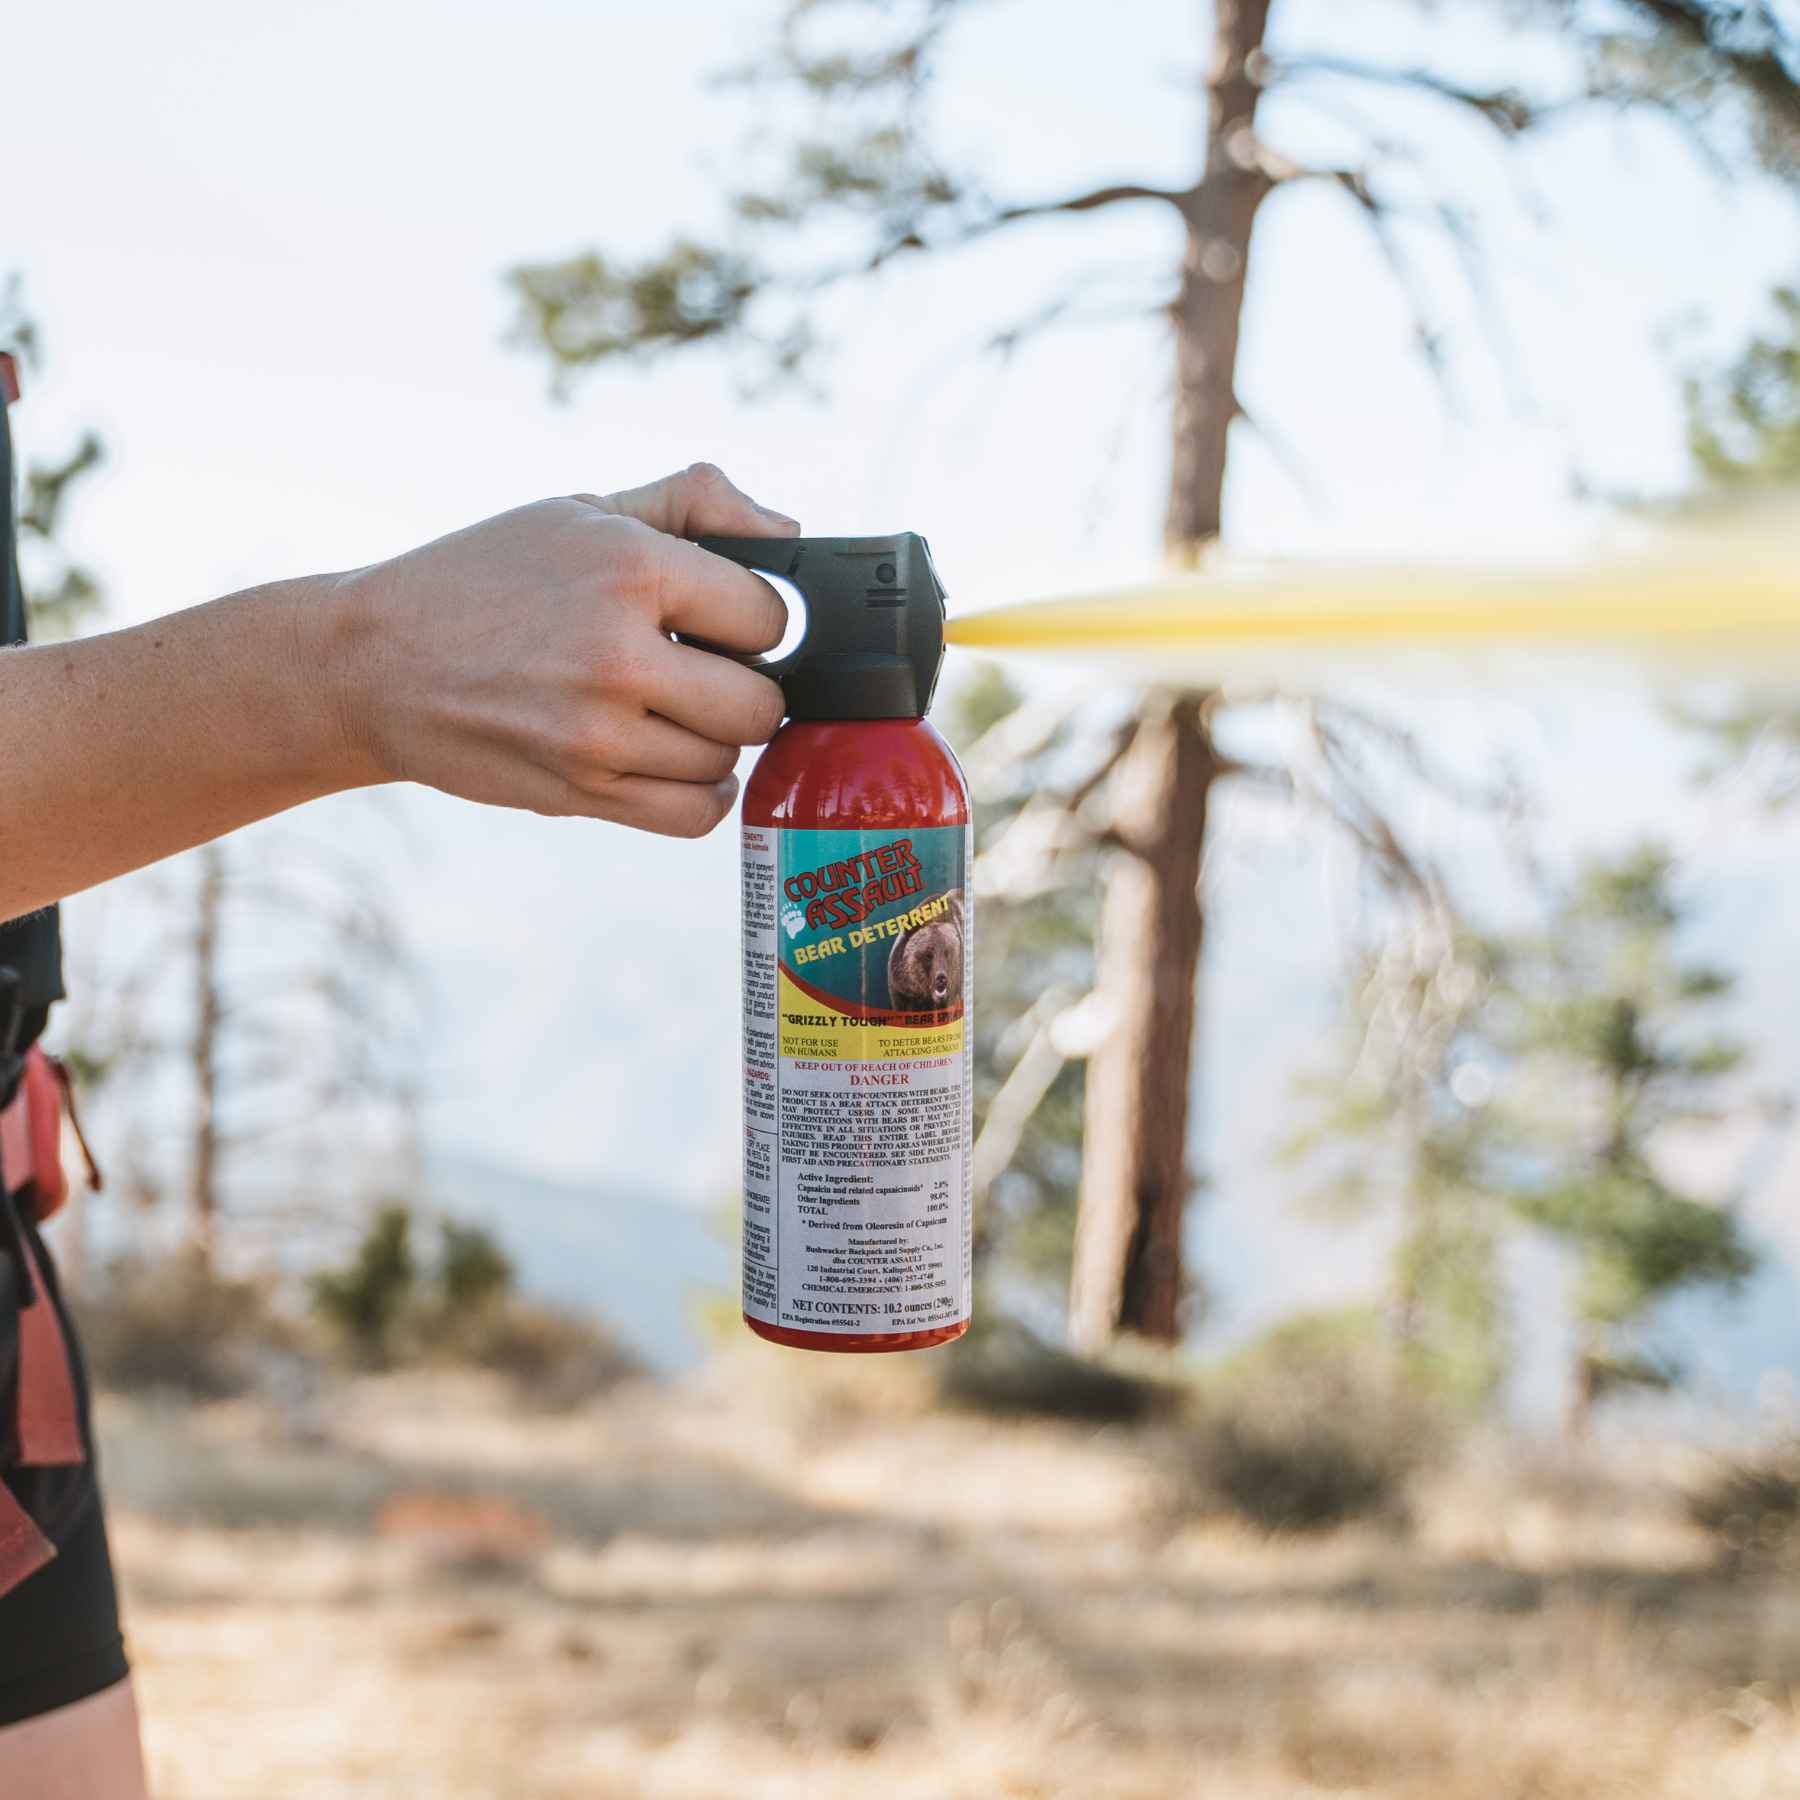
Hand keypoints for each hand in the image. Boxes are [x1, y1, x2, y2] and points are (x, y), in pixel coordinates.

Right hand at [327, 463, 797, 836]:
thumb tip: (790, 533)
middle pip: (760, 703)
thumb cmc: (488, 578)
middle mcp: (618, 653)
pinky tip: (674, 761)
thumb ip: (696, 503)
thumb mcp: (583, 509)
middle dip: (744, 688)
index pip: (769, 618)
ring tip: (669, 711)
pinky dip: (701, 794)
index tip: (722, 625)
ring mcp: (598, 733)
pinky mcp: (580, 792)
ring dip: (713, 741)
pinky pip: (695, 815)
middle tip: (703, 674)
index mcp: (629, 566)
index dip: (755, 623)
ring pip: (727, 760)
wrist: (375, 663)